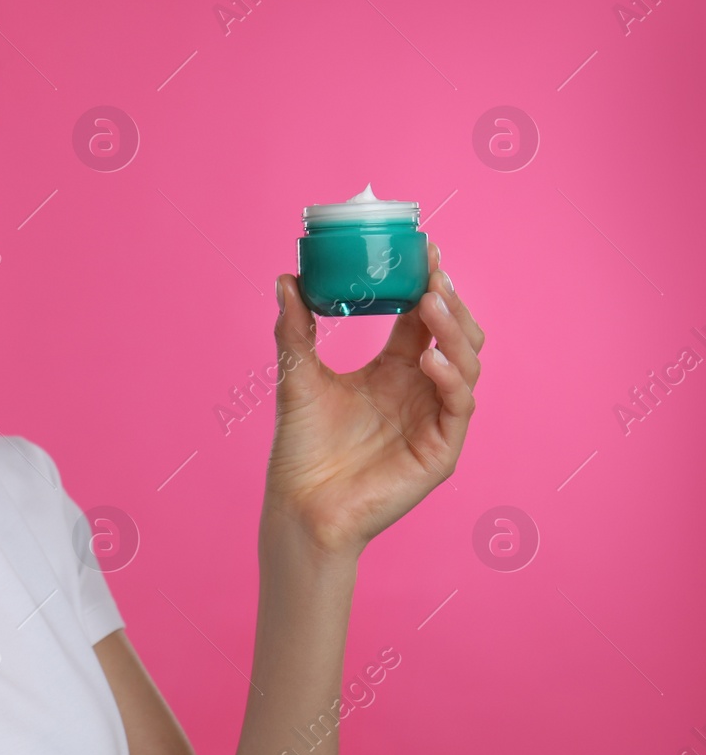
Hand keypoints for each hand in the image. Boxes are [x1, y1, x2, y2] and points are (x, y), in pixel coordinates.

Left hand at [265, 241, 483, 557]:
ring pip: (467, 364)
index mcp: (394, 369)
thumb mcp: (298, 377)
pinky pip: (458, 406)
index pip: (423, 319)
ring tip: (431, 302)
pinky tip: (430, 358)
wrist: (300, 504)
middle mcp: (420, 389)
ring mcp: (434, 419)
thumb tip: (286, 278)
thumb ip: (296, 329)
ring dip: (453, 330)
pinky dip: (449, 378)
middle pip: (455, 335)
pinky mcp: (441, 450)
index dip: (428, 285)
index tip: (425, 250)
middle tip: (432, 272)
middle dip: (448, 301)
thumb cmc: (302, 446)